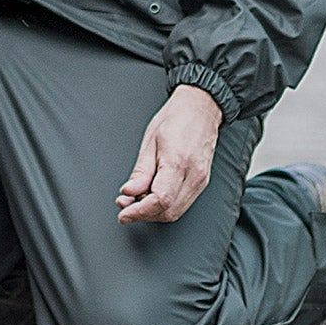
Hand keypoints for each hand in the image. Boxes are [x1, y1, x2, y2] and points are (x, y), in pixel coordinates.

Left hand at [116, 85, 221, 223]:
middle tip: (124, 207)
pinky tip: (150, 197)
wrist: (200, 110)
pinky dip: (164, 206)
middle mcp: (194, 176)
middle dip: (143, 214)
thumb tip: (129, 192)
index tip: (124, 213)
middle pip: (168, 211)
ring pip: (176, 211)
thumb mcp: (150, 141)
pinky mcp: (201, 182)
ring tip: (134, 201)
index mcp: (178, 162)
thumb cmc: (175, 119)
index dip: (139, 211)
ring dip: (153, 212)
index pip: (160, 200)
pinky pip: (182, 203)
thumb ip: (140, 171)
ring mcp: (201, 181)